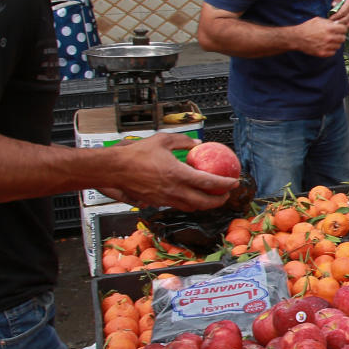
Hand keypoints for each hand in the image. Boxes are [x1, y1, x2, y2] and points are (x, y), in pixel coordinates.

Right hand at [103, 134, 237, 210]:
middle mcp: (173, 190)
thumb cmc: (136, 154)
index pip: (208, 183)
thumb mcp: (162, 140)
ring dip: (204, 204)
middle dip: (219, 200)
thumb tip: (197, 143)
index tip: (234, 182)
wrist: (114, 170)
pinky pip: (178, 205)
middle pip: (203, 202)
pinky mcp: (157, 203)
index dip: (224, 184)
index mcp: (177, 174)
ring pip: (191, 207)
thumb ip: (183, 141)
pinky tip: (190, 195)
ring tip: (211, 197)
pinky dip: (188, 203)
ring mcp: (165, 199)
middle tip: (225, 194)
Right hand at [295, 17, 347, 56]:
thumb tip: (337, 24)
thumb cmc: (307, 27)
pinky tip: (326, 46)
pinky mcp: (323, 53)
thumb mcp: (318, 20)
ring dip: (335, 43)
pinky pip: (333, 52)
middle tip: (335, 36)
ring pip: (338, 46)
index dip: (342, 29)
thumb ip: (329, 22)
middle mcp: (329, 38)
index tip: (340, 29)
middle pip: (343, 38)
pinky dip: (331, 50)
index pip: (344, 29)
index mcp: (329, 28)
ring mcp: (326, 46)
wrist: (297, 38)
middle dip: (340, 36)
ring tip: (329, 41)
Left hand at [329, 0, 348, 27]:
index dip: (336, 16)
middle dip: (337, 22)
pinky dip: (346, 25)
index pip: (343, 12)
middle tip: (331, 22)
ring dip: (342, 25)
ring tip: (336, 24)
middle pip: (345, 19)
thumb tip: (333, 4)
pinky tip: (341, 24)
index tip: (330, 18)